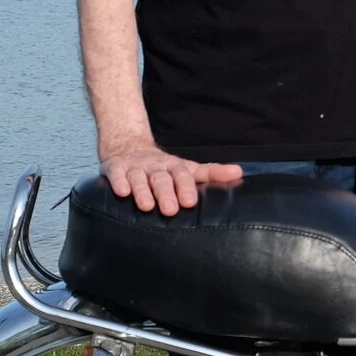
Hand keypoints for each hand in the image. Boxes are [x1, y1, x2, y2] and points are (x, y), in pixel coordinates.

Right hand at [99, 138, 243, 215]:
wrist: (128, 146)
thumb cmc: (164, 167)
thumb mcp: (188, 168)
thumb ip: (212, 173)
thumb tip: (240, 173)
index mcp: (175, 167)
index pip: (183, 175)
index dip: (186, 187)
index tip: (191, 201)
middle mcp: (156, 167)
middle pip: (162, 178)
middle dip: (167, 193)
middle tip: (172, 209)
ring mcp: (135, 167)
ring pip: (139, 178)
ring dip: (143, 191)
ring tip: (147, 206)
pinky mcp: (115, 168)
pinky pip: (116, 175)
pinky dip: (118, 182)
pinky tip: (122, 192)